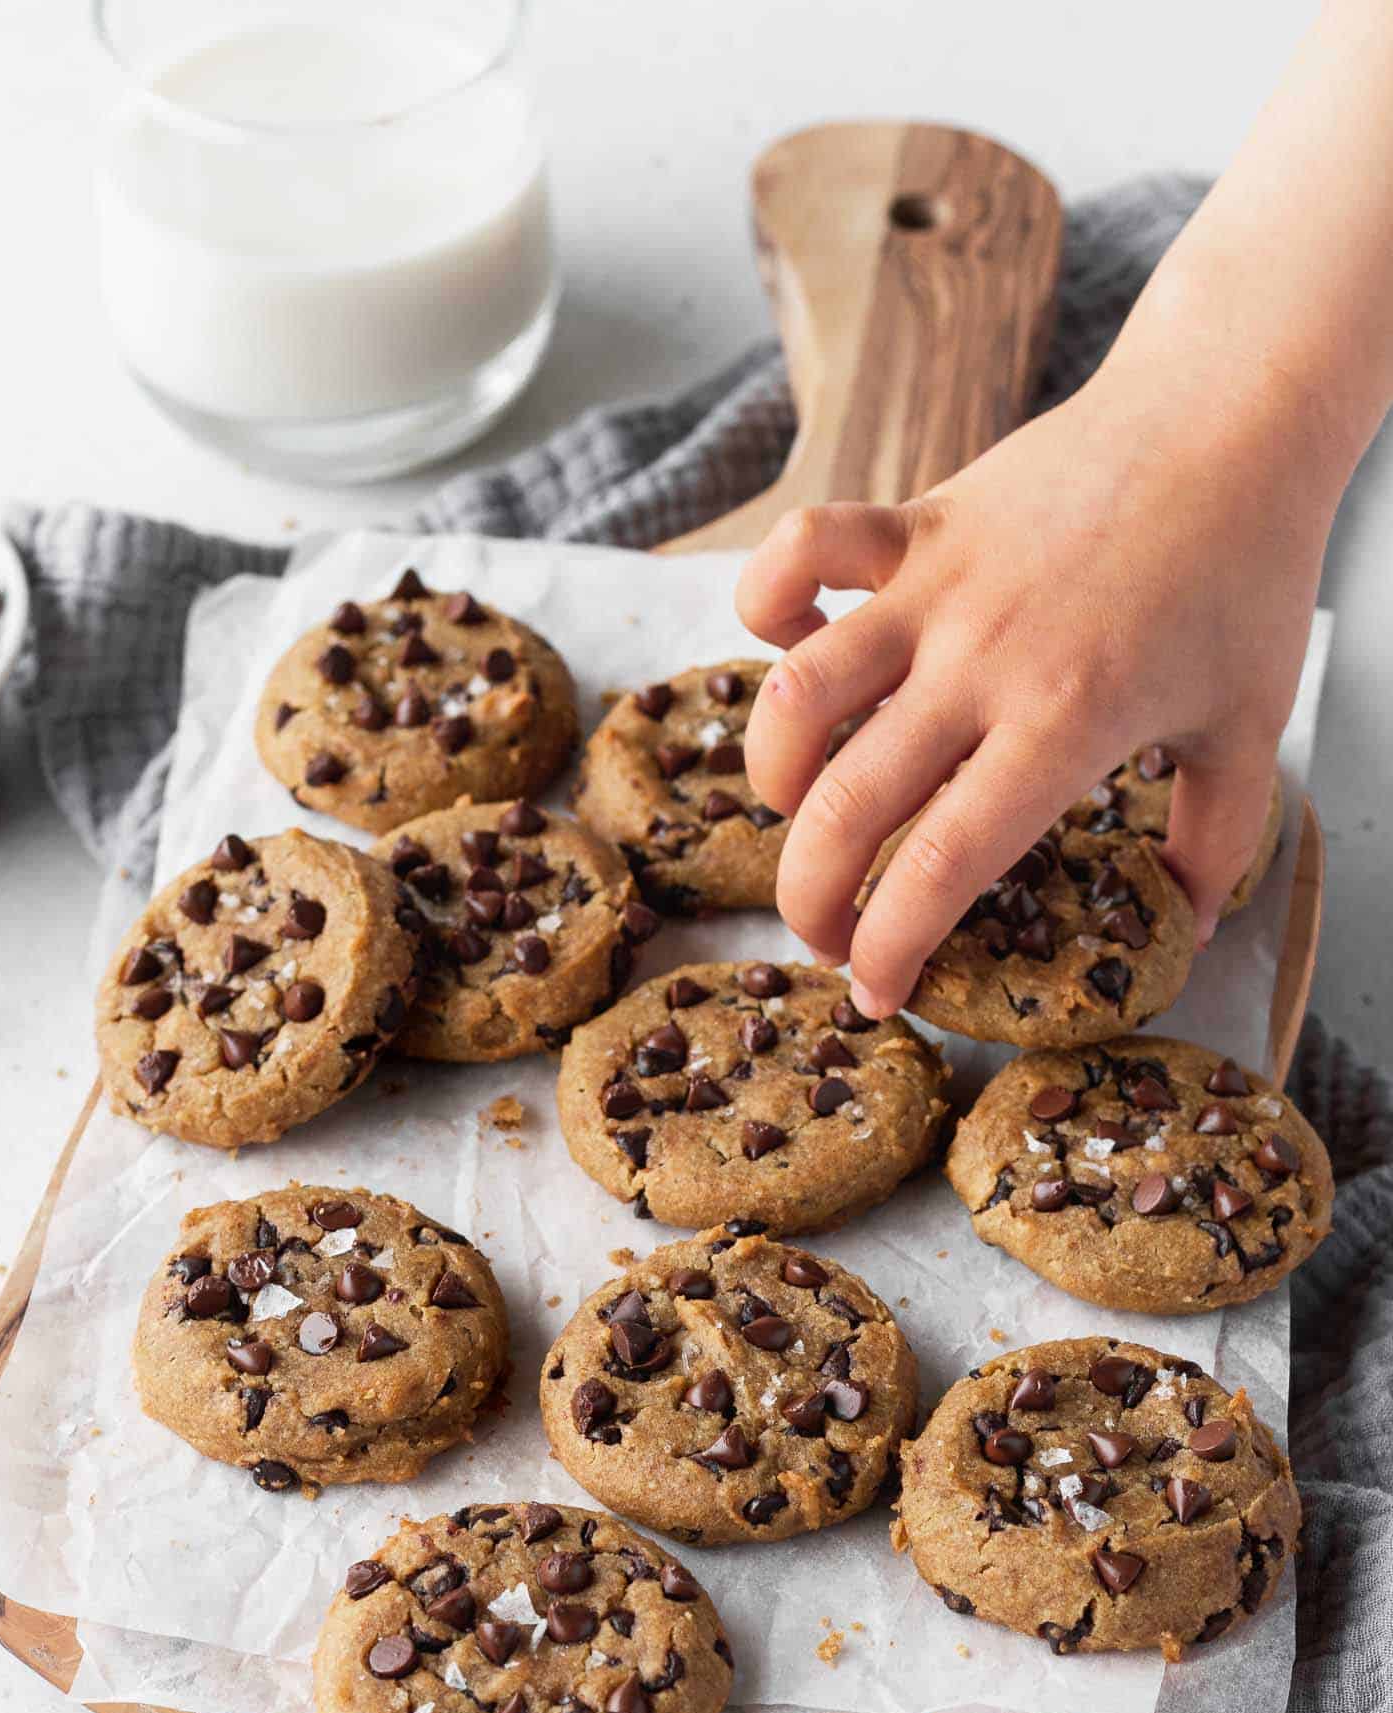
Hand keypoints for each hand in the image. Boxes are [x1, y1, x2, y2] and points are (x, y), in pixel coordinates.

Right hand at [736, 350, 1331, 1018]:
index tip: (879, 991)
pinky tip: (793, 645)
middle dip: (808, 897)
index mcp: (1064, 724)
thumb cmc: (1244, 573)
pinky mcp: (915, 522)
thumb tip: (1182, 935)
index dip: (891, 947)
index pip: (939, 865)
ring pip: (796, 689)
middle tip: (821, 930)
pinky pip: (803, 551)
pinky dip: (769, 602)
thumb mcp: (1250, 729)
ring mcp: (937, 585)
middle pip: (845, 804)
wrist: (1228, 413)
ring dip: (771, 770)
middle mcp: (983, 659)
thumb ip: (1214, 845)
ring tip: (796, 805)